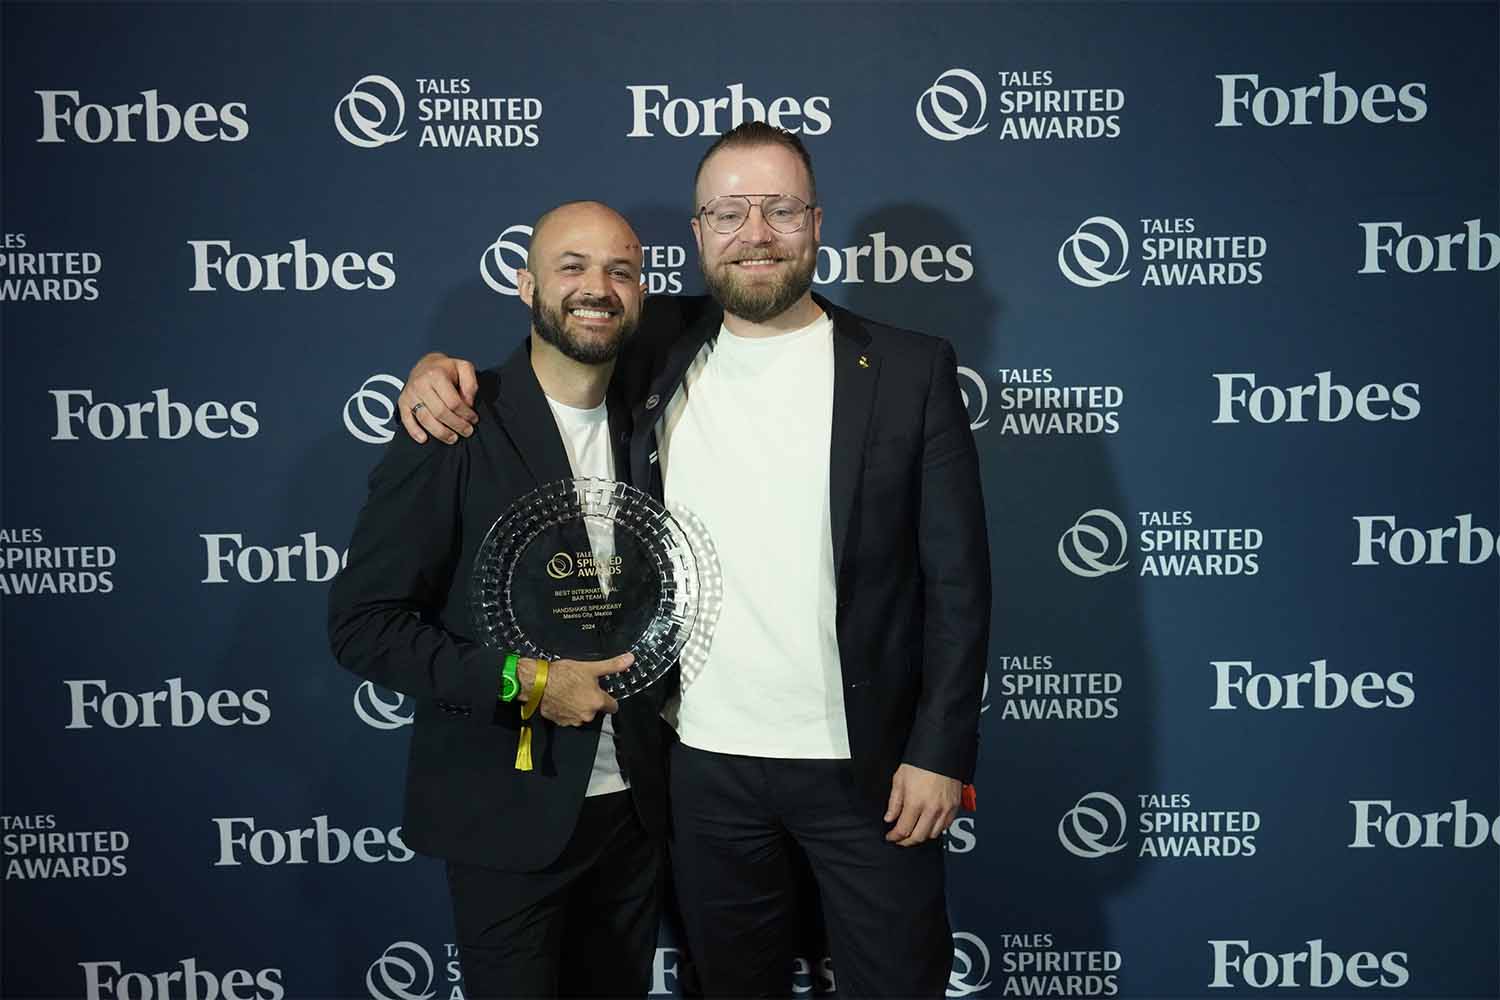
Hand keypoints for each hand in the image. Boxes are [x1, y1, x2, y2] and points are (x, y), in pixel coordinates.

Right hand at [399, 352, 478, 444]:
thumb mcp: (464, 367)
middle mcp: (420, 384)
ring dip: (440, 433)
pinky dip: (414, 431)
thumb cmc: (446, 369)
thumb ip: (470, 384)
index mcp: (436, 375)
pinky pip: (406, 420)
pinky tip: (424, 439)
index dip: (466, 414)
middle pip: (440, 412)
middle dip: (456, 425)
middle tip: (467, 431)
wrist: (425, 364)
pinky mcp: (403, 402)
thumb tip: (468, 403)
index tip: (473, 419)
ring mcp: (410, 394)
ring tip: (453, 438)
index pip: (453, 402)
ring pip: (425, 419)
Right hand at [516, 653, 631, 726]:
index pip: (613, 706)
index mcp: (597, 702)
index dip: (609, 698)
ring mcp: (573, 720)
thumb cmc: (563, 674)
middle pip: (596, 709)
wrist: (538, 683)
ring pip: (582, 714)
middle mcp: (587, 715)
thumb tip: (630, 659)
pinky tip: (562, 698)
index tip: (603, 692)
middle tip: (582, 687)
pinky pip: (568, 717)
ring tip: (570, 692)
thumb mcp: (590, 667)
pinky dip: (567, 710)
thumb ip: (612, 665)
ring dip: (579, 706)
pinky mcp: (560, 722)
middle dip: (591, 700)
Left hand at [884, 763, 960, 845]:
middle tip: (900, 839)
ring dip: (921, 836)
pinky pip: (945, 826)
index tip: (890, 836)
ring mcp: (945, 808)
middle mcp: (932, 808)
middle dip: (906, 841)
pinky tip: (928, 824)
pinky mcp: (954, 806)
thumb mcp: (899, 779)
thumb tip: (890, 817)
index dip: (894, 836)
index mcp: (916, 801)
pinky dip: (936, 829)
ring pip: (933, 834)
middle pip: (918, 837)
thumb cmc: (920, 761)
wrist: (942, 750)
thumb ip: (894, 802)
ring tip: (914, 831)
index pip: (903, 829)